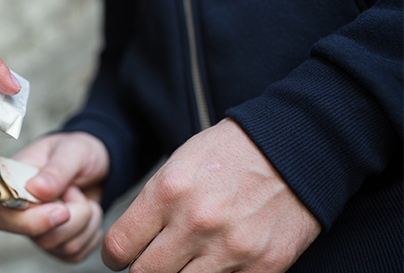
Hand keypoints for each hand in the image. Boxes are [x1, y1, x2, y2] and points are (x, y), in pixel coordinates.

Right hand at [0, 132, 109, 262]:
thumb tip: (35, 189)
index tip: (61, 210)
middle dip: (70, 218)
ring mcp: (39, 231)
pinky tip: (88, 211)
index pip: (1, 216)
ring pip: (62, 247)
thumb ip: (55, 169)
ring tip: (81, 196)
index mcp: (11, 185)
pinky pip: (76, 253)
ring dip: (85, 220)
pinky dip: (91, 232)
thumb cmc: (76, 152)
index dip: (30, 221)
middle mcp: (20, 213)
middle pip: (38, 238)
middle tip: (76, 192)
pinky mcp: (59, 244)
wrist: (98, 163)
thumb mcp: (71, 150)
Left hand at [101, 118, 321, 271]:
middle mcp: (196, 222)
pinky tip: (216, 263)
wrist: (295, 150)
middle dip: (143, 269)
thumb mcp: (180, 164)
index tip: (122, 256)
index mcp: (169, 191)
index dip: (115, 255)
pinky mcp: (262, 268)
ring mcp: (230, 248)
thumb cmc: (232, 154)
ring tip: (186, 260)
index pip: (119, 247)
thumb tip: (128, 244)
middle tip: (153, 260)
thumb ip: (152, 204)